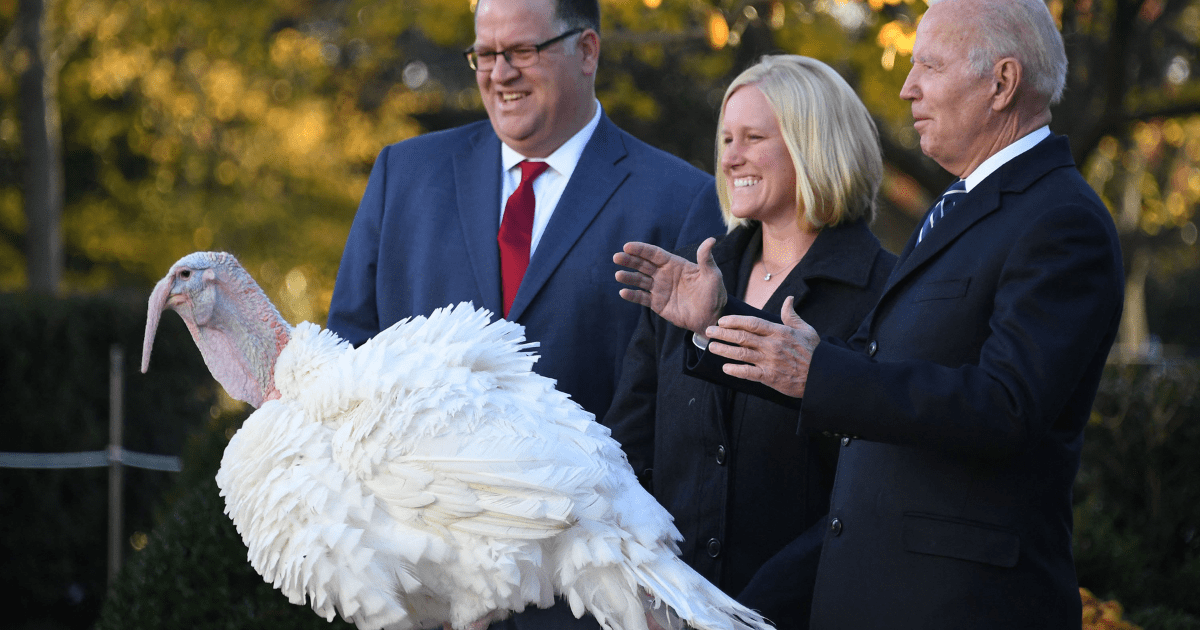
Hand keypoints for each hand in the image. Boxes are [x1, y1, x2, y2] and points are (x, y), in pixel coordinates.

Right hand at [614, 237, 726, 335]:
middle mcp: (664, 274)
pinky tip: (623, 292)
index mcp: (675, 264)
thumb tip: (710, 240)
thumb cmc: (714, 294)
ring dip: (628, 277)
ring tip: (618, 275)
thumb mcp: (712, 275)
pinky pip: (642, 298)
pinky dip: (632, 295)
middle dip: (630, 260)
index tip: (627, 246)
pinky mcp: (657, 304)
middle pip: (643, 265)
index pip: (654, 254)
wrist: (711, 317)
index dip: (641, 249)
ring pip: (640, 280)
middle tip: (617, 257)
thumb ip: (706, 259)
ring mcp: (660, 289)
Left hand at [704, 296, 818, 397]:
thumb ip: (791, 315)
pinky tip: (725, 368)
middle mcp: (772, 346)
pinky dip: (736, 370)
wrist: (822, 376)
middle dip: (723, 333)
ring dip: (724, 350)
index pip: (752, 323)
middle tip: (708, 331)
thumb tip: (788, 299)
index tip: (722, 320)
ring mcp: (769, 362)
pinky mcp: (769, 377)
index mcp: (779, 332)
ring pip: (741, 354)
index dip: (735, 320)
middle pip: (742, 337)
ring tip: (712, 347)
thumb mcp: (806, 330)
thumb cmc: (814, 352)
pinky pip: (748, 373)